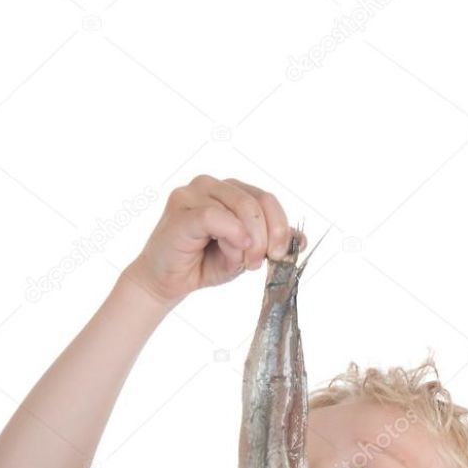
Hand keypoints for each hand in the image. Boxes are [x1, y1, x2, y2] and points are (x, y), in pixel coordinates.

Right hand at [120, 175, 307, 306]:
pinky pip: (215, 215)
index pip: (266, 199)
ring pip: (240, 206)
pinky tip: (234, 250)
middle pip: (257, 201)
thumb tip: (300, 240)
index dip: (279, 226)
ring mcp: (193, 193)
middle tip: (257, 263)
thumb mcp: (245, 254)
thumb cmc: (203, 264)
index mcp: (230, 192)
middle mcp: (211, 185)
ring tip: (241, 261)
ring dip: (249, 240)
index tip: (278, 254)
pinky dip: (231, 234)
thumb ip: (269, 243)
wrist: (167, 282)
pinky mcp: (181, 210)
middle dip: (265, 237)